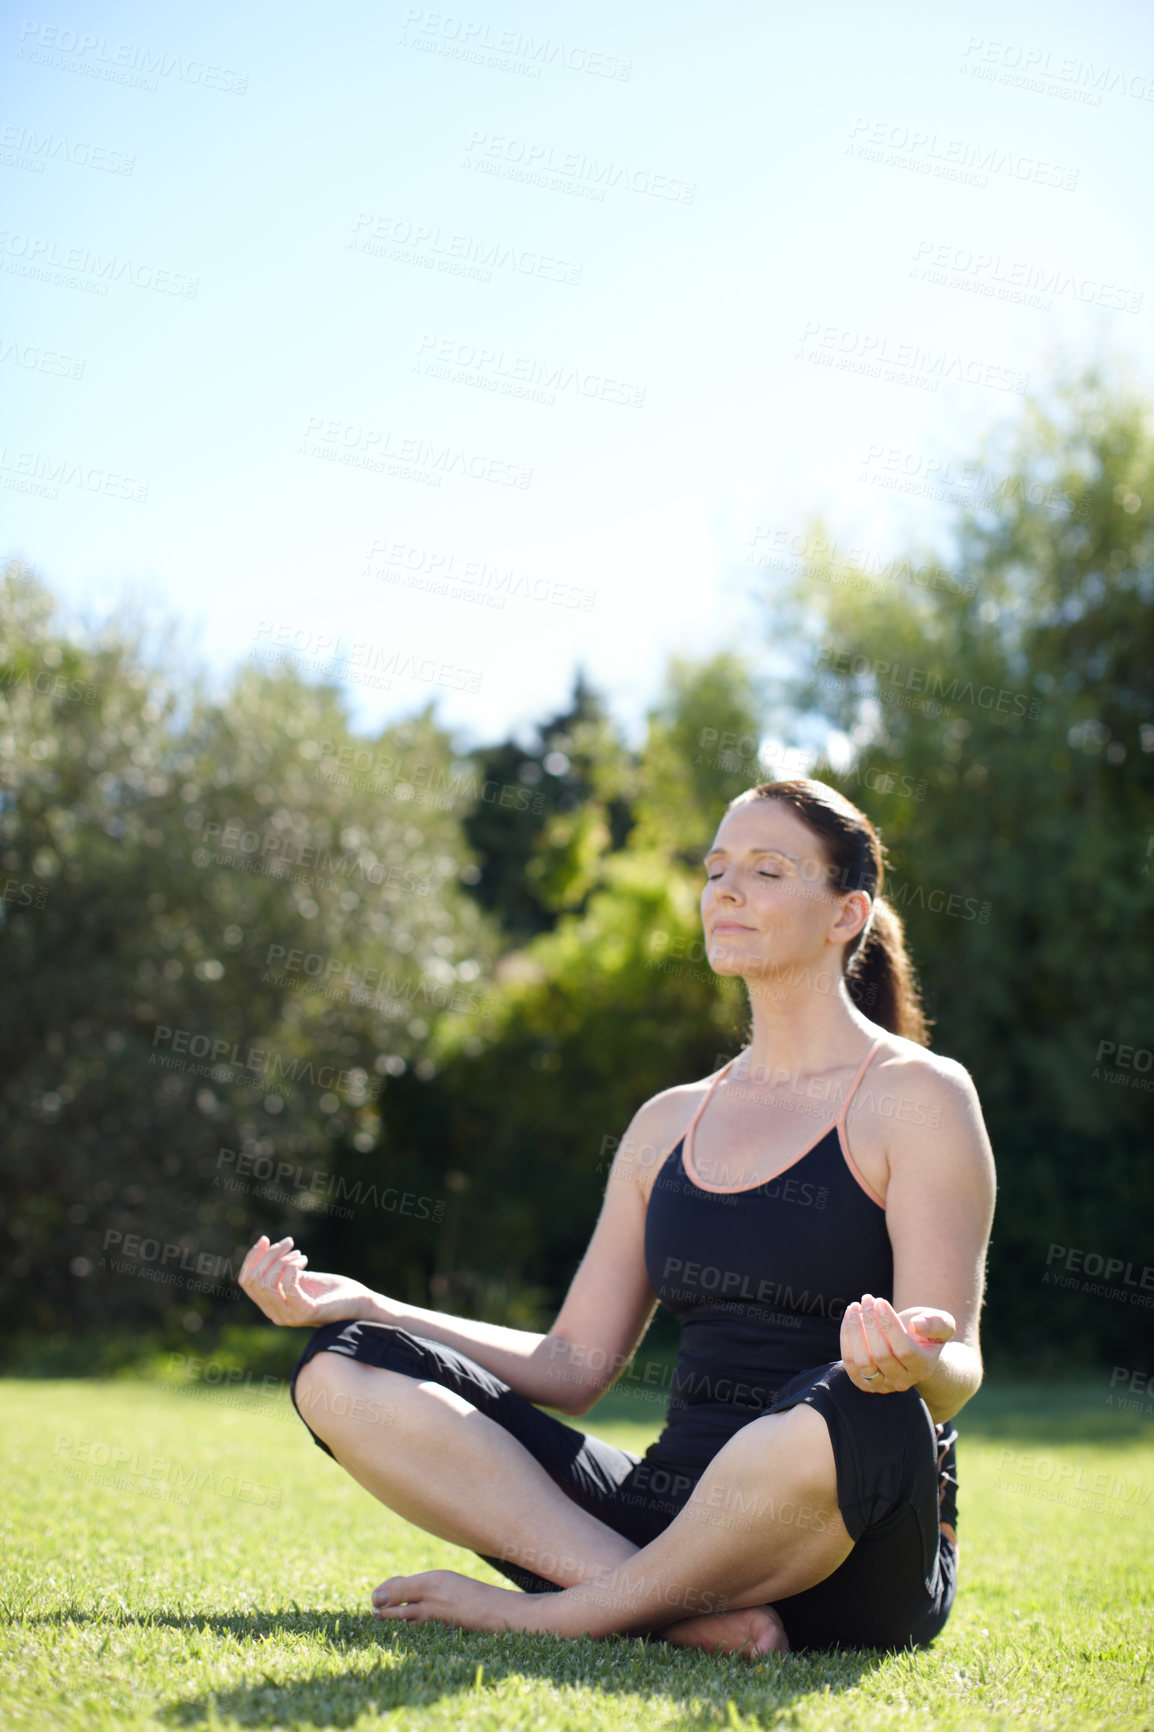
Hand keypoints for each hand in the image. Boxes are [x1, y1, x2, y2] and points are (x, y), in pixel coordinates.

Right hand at [238, 1235, 377, 1327]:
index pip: (246, 1281)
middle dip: (269, 1255)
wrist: (359, 1303)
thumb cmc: (329, 1289)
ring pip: (268, 1282)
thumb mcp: (299, 1276)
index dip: (252, 1257)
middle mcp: (276, 1315)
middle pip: (255, 1279)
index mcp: (271, 1306)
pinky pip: (287, 1286)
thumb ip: (279, 1270)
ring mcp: (290, 1316)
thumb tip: (263, 1245)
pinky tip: (305, 1260)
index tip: (266, 1239)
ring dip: (282, 1260)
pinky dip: (293, 1267)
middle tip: (289, 1243)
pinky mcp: (306, 1312)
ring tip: (300, 1254)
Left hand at [840, 1293, 954, 1392]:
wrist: (911, 1346)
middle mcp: (903, 1381)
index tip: (880, 1302)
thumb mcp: (941, 1323)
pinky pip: (850, 1363)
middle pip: (882, 1355)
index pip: (904, 1350)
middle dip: (871, 1323)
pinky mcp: (863, 1382)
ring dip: (855, 1331)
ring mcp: (882, 1385)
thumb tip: (917, 1325)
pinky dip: (846, 1338)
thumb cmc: (926, 1331)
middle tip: (868, 1299)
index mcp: (924, 1368)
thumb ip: (936, 1323)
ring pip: (863, 1362)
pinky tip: (850, 1317)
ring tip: (855, 1307)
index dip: (890, 1325)